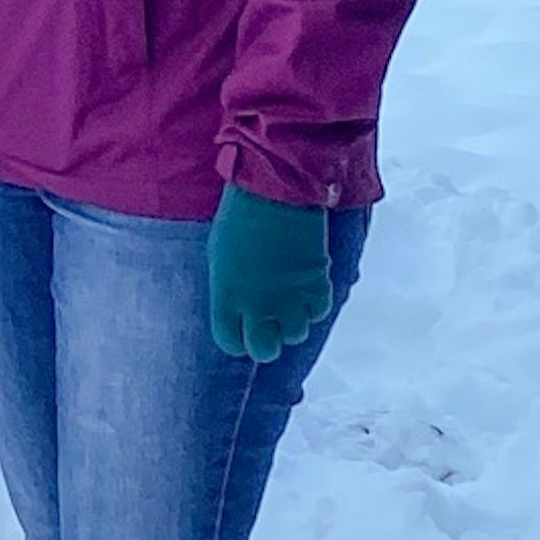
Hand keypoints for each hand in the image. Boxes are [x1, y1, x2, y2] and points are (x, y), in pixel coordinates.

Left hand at [207, 189, 340, 363]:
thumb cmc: (241, 215)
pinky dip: (313, 305)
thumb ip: (229, 289)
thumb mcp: (221, 256)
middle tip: (268, 325)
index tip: (242, 331)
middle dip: (266, 342)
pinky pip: (318, 312)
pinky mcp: (316, 284)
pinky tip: (306, 289)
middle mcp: (258, 304)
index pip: (231, 342)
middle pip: (264, 350)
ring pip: (295, 334)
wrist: (277, 189)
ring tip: (288, 301)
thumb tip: (238, 309)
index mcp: (227, 295)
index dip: (238, 339)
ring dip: (292, 322)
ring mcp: (289, 297)